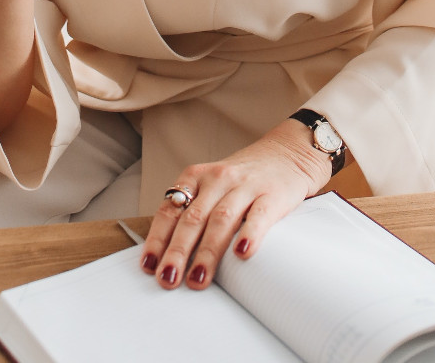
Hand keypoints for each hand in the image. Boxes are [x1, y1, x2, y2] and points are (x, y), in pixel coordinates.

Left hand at [140, 119, 332, 290]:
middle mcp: (217, 179)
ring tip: (197, 279)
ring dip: (207, 252)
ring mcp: (245, 186)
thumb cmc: (241, 179)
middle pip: (192, 218)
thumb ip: (191, 211)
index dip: (157, 239)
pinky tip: (242, 254)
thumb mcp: (211, 186)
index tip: (149, 265)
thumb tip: (165, 254)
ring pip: (221, 220)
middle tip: (168, 278)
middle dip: (177, 252)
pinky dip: (249, 234)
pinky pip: (258, 216)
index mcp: (195, 177)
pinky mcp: (272, 195)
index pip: (169, 210)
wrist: (286, 154)